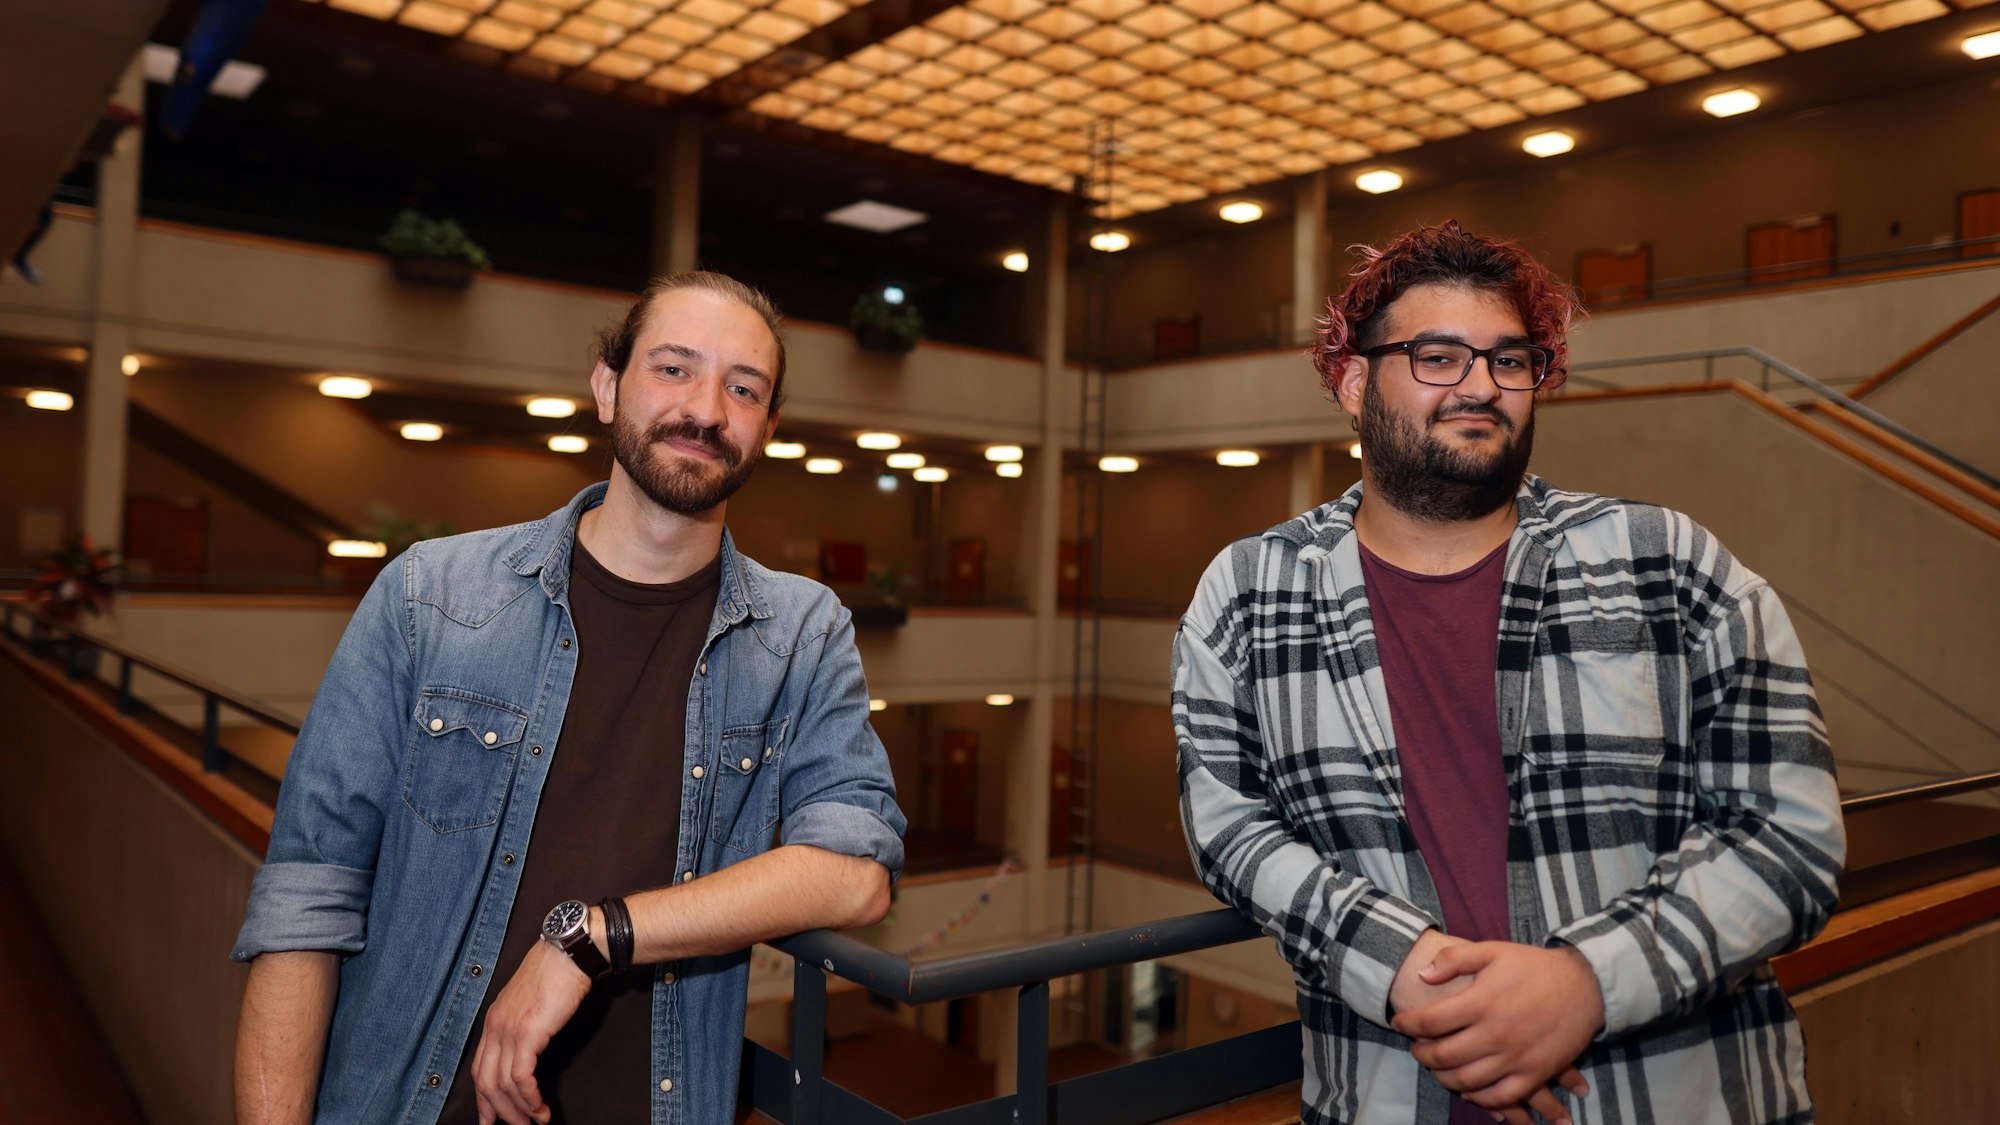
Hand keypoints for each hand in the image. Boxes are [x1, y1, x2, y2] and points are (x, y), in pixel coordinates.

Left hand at [471, 938, 592, 1124]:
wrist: (569, 952)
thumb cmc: (557, 972)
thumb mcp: (530, 1001)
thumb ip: (524, 1023)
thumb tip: (529, 1048)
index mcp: (494, 1020)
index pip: (479, 1067)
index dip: (483, 1097)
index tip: (489, 1117)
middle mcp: (495, 1026)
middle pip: (486, 1081)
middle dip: (499, 1111)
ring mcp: (508, 1030)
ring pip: (502, 1084)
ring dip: (519, 1109)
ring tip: (536, 1121)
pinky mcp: (527, 1033)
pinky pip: (521, 1077)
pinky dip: (530, 1098)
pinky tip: (540, 1107)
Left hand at [1392, 942, 1603, 1122]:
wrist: (1584, 985)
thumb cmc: (1534, 966)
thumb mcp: (1492, 950)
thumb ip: (1454, 960)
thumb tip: (1423, 975)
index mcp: (1482, 1002)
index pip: (1429, 1021)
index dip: (1407, 1024)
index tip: (1399, 1023)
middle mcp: (1495, 1034)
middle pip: (1443, 1056)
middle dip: (1421, 1054)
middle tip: (1415, 1048)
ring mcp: (1516, 1058)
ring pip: (1466, 1081)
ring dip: (1443, 1078)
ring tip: (1436, 1067)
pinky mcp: (1535, 1073)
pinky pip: (1500, 1096)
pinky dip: (1478, 1097)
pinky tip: (1468, 1088)